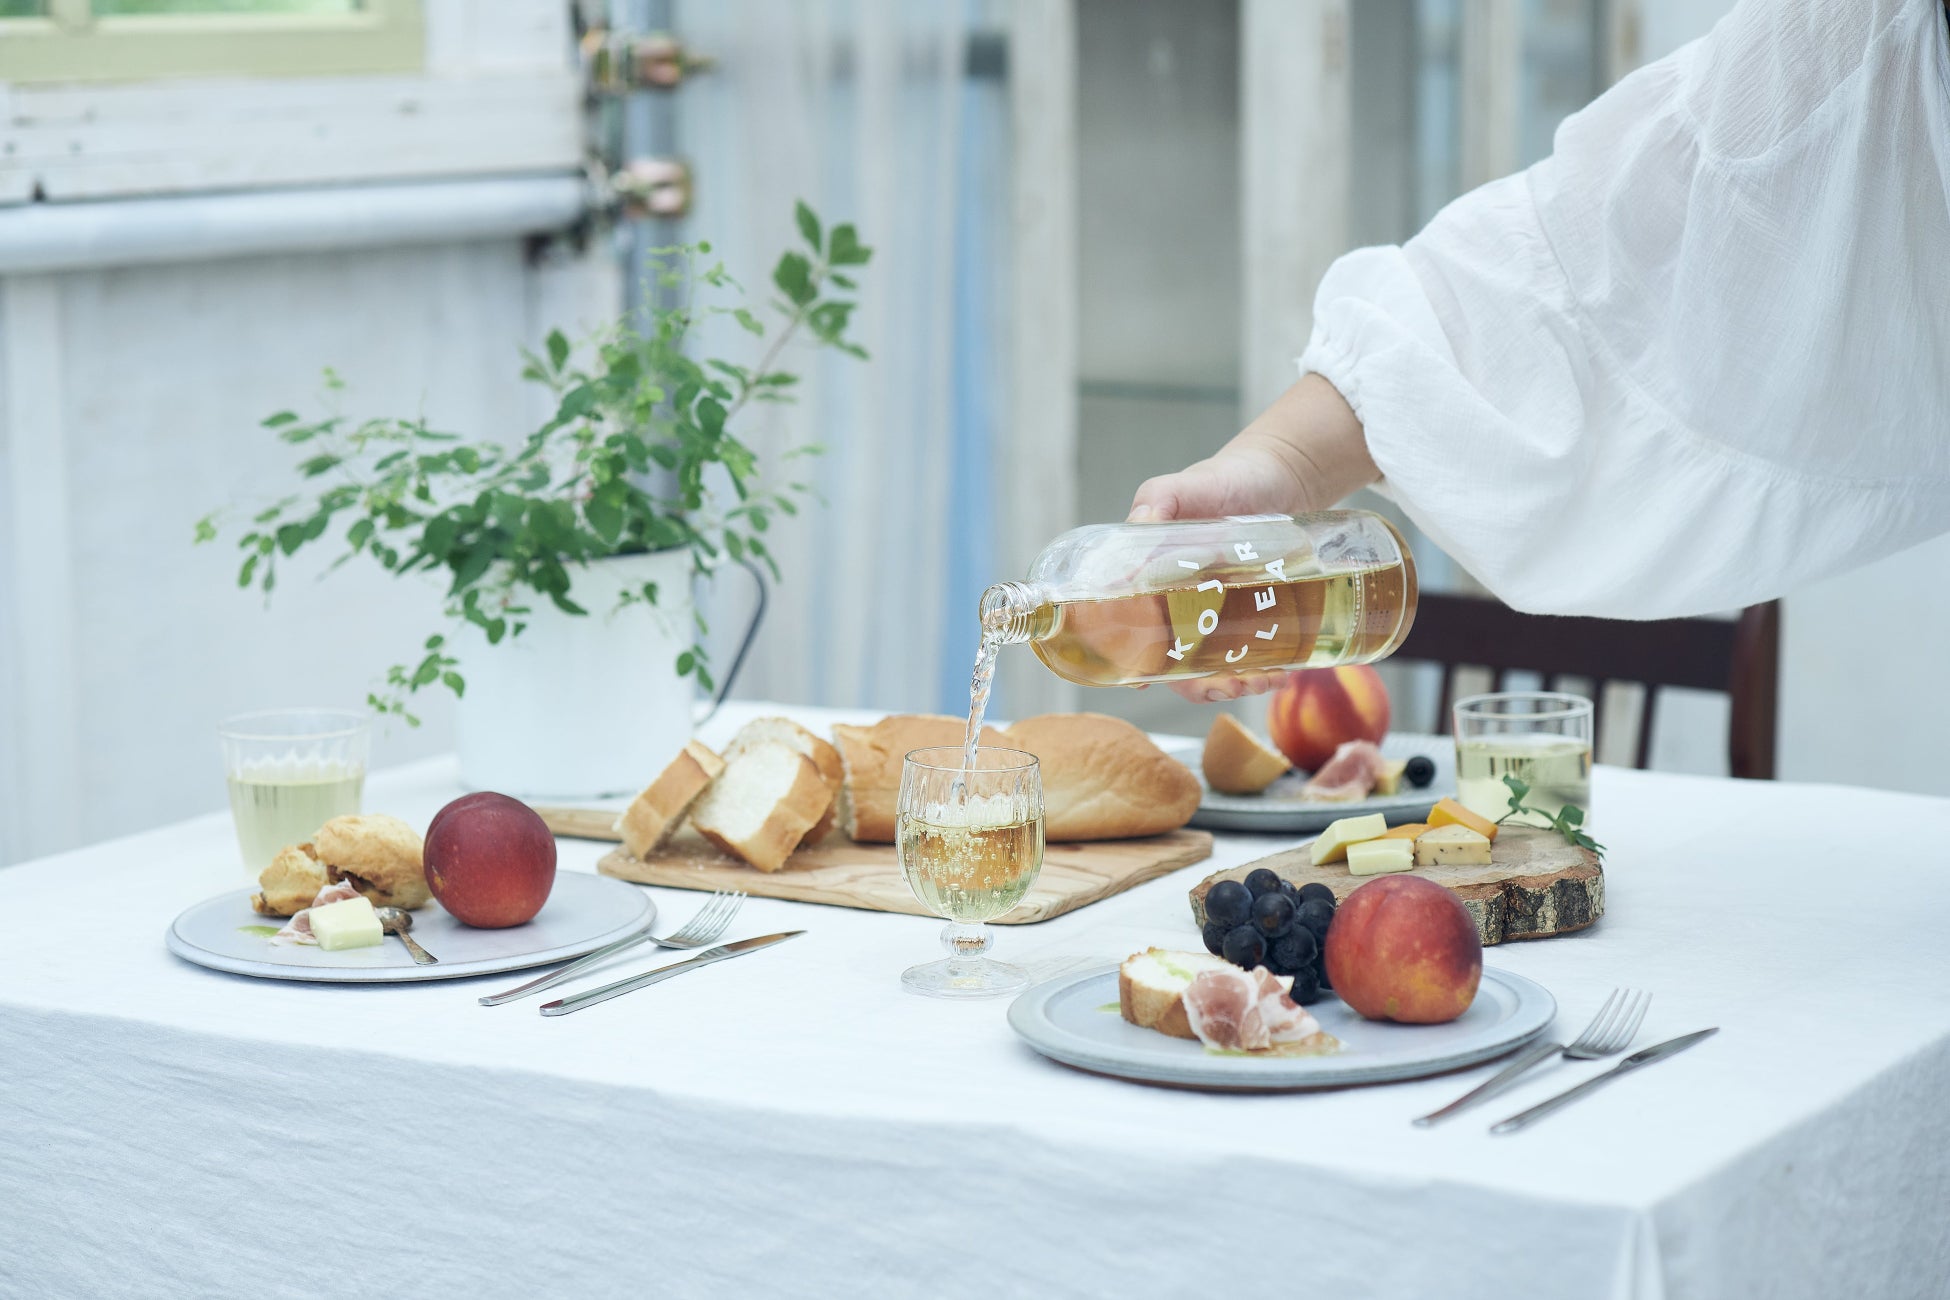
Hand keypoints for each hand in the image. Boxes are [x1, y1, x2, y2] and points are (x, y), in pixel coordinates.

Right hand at [1126, 373, 1377, 703]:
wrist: (1284, 473)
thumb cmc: (1228, 477)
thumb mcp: (1188, 485)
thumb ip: (1160, 498)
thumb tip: (1141, 521)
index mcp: (1151, 578)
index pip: (1131, 628)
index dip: (1134, 660)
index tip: (1144, 682)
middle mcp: (1179, 601)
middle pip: (1175, 660)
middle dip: (1199, 683)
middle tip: (1230, 685)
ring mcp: (1218, 611)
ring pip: (1215, 665)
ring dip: (1234, 683)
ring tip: (1265, 681)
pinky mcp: (1254, 614)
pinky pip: (1251, 654)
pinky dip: (1264, 670)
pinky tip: (1282, 672)